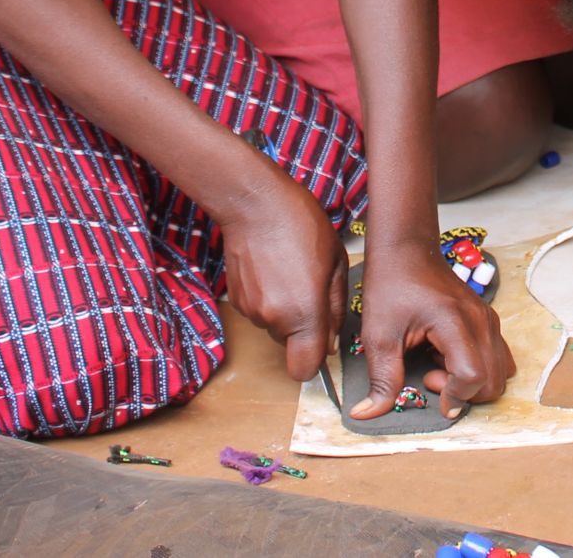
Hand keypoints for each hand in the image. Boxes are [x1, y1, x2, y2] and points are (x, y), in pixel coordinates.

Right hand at [218, 168, 349, 380]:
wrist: (255, 203)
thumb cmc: (302, 225)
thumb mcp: (336, 263)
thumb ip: (336, 308)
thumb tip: (331, 340)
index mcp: (304, 313)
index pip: (305, 369)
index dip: (315, 361)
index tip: (322, 341)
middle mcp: (274, 319)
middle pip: (292, 345)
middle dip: (304, 327)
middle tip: (311, 289)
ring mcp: (251, 310)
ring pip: (275, 326)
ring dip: (286, 310)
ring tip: (292, 273)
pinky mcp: (235, 300)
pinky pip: (259, 311)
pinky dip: (268, 299)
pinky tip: (274, 270)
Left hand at [354, 239, 514, 419]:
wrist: (406, 250)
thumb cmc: (391, 284)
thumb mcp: (378, 335)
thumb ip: (381, 379)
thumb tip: (367, 414)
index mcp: (456, 323)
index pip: (474, 377)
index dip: (453, 396)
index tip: (426, 388)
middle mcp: (481, 322)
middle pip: (494, 381)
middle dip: (463, 392)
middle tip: (428, 376)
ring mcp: (488, 319)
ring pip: (500, 371)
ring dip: (472, 382)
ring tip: (437, 366)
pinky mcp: (486, 319)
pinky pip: (496, 356)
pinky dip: (476, 367)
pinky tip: (446, 356)